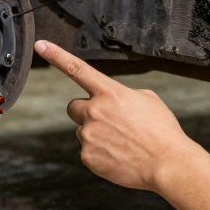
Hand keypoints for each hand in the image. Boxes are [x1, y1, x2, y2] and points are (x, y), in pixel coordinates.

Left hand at [35, 39, 197, 191]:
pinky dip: (100, 153)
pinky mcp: (88, 156)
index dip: (57, 55)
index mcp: (110, 92)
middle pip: (73, 107)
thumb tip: (113, 102)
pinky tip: (119, 155)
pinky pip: (87, 151)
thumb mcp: (148, 99)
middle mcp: (95, 111)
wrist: (167, 163)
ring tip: (121, 142)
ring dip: (96, 134)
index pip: (78, 69)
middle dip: (86, 112)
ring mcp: (89, 135)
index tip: (41, 45)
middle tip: (108, 122)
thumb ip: (123, 95)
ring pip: (83, 130)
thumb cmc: (161, 132)